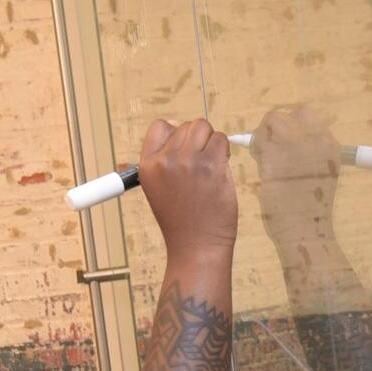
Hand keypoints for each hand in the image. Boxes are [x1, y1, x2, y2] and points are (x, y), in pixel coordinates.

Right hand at [140, 117, 236, 260]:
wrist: (196, 246)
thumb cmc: (181, 219)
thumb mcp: (156, 187)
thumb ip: (162, 158)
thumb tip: (176, 125)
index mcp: (148, 165)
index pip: (160, 126)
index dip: (175, 133)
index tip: (184, 150)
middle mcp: (166, 160)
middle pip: (187, 126)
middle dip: (197, 139)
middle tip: (200, 164)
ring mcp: (189, 162)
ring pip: (205, 129)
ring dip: (212, 143)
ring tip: (210, 166)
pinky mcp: (212, 166)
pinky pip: (221, 141)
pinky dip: (224, 152)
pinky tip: (219, 170)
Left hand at [252, 105, 340, 234]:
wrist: (306, 231)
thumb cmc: (310, 209)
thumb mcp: (319, 173)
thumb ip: (307, 153)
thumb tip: (284, 140)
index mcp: (329, 145)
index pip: (304, 115)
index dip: (290, 125)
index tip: (284, 143)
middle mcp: (315, 139)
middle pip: (284, 116)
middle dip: (272, 129)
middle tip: (271, 151)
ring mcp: (295, 146)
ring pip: (269, 123)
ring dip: (262, 138)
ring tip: (267, 161)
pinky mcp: (275, 156)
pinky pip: (258, 142)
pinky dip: (256, 151)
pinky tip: (264, 169)